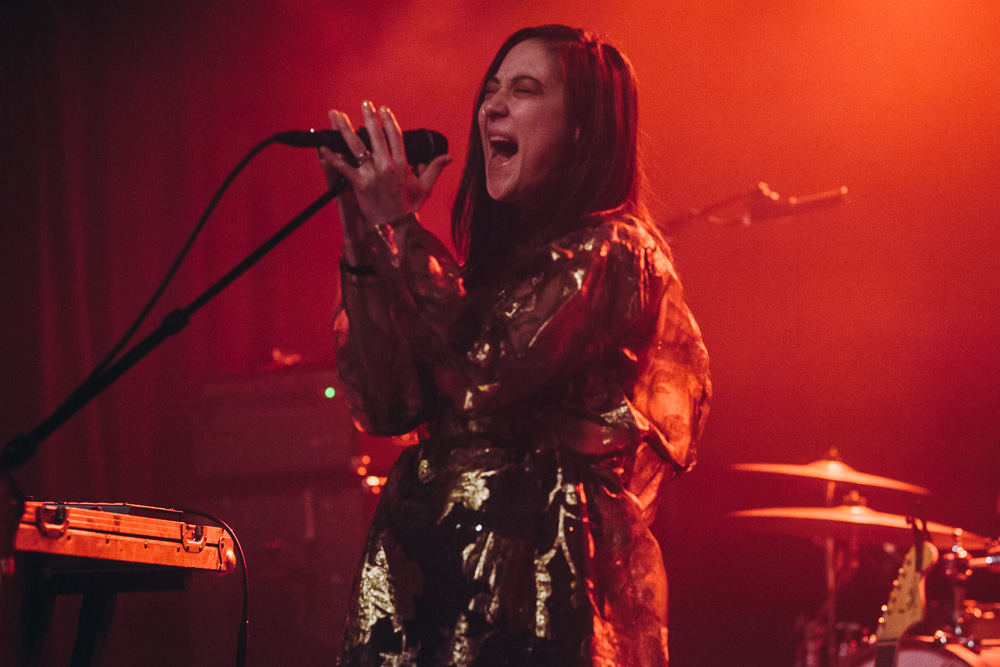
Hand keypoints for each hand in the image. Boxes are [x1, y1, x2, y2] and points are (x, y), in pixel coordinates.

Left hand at [317, 102, 451, 228]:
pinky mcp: (360, 184)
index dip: (389, 121)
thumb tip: (448, 157)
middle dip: (369, 117)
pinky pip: (343, 168)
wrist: (395, 226)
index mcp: (402, 164)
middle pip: (376, 135)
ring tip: (336, 115)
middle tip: (364, 103)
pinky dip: (332, 157)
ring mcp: (373, 174)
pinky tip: (323, 146)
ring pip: (357, 146)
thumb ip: (435, 169)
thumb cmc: (409, 207)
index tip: (383, 109)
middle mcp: (387, 166)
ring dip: (345, 129)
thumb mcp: (425, 187)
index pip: (395, 136)